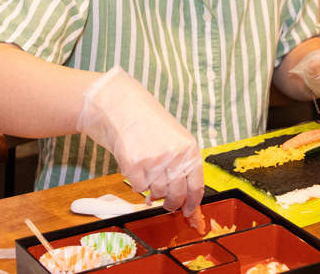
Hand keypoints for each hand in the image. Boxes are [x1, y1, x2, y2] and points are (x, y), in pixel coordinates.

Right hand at [76, 66, 203, 215]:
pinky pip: (138, 187)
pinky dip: (136, 183)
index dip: (192, 203)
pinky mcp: (135, 165)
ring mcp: (155, 161)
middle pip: (176, 194)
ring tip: (147, 173)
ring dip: (152, 190)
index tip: (187, 211)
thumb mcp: (175, 139)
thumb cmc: (149, 122)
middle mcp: (175, 156)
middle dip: (171, 203)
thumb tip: (183, 195)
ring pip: (156, 193)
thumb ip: (181, 164)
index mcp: (189, 149)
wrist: (123, 107)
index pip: (196, 186)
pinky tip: (135, 167)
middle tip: (166, 204)